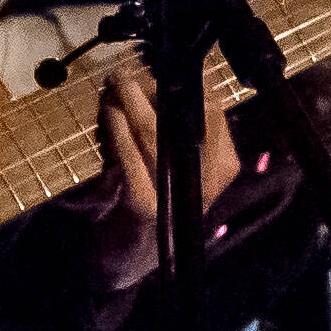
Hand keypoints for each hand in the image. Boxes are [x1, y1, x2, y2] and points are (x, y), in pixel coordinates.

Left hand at [89, 61, 247, 291]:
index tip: (157, 68)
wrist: (126, 261)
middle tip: (126, 71)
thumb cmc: (150, 202)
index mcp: (221, 167)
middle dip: (152, 88)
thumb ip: (166, 128)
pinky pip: (131, 163)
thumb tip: (148, 78)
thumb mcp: (168, 163)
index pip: (213, 113)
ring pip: (155, 136)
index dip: (183, 85)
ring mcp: (176, 198)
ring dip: (130, 104)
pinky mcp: (143, 210)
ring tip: (114, 86)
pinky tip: (109, 115)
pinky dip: (118, 134)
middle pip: (185, 120)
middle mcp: (207, 183)